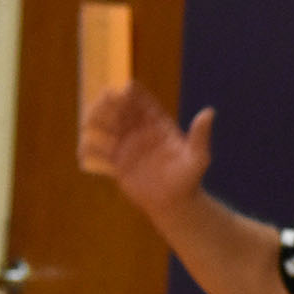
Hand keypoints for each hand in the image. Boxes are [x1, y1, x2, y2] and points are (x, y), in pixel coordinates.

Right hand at [77, 81, 212, 215]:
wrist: (174, 203)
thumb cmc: (188, 179)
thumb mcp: (197, 158)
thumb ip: (200, 136)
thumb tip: (209, 112)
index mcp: (158, 124)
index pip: (143, 102)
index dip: (133, 93)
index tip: (124, 89)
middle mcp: (140, 130)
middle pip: (120, 109)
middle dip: (110, 102)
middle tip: (103, 100)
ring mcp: (126, 145)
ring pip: (105, 125)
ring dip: (95, 120)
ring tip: (88, 123)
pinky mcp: (116, 162)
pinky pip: (99, 151)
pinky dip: (89, 147)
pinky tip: (85, 150)